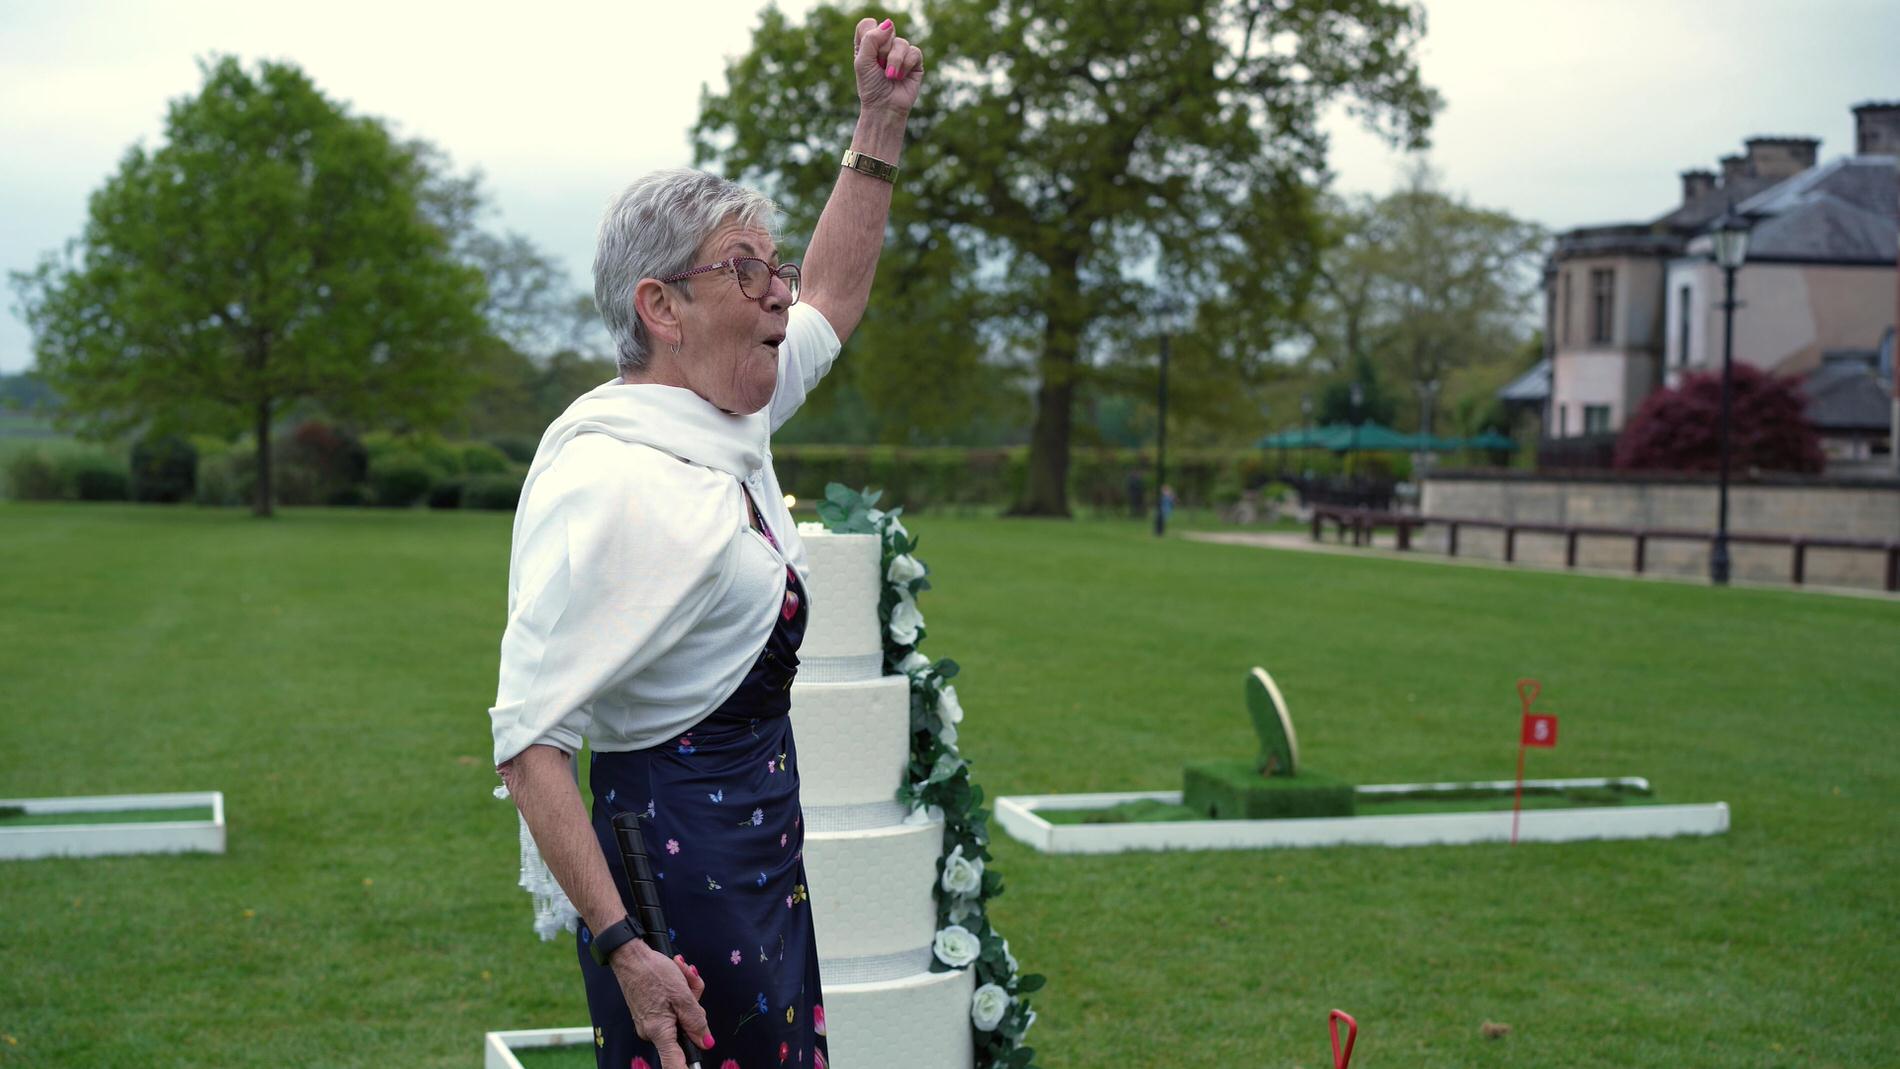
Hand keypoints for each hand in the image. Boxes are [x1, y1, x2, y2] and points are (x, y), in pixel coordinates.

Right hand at [610, 941, 710, 1068]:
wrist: (630, 955)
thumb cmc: (654, 972)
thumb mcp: (682, 994)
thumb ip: (696, 1021)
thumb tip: (707, 1043)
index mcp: (660, 1031)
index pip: (674, 1063)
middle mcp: (652, 1032)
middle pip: (685, 1030)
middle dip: (695, 1006)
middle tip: (691, 982)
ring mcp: (650, 1023)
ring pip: (681, 1015)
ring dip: (687, 994)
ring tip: (681, 972)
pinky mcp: (650, 1013)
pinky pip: (672, 1008)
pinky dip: (678, 992)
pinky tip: (676, 974)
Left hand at [853, 17, 924, 116]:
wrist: (885, 108)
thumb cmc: (871, 87)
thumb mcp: (862, 62)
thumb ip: (870, 39)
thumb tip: (889, 23)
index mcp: (868, 44)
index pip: (868, 24)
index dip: (869, 35)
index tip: (868, 54)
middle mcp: (885, 46)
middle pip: (886, 30)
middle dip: (882, 51)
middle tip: (879, 67)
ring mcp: (900, 53)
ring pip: (901, 42)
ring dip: (894, 61)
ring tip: (890, 76)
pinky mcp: (915, 62)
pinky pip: (914, 52)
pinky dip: (906, 66)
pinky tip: (901, 77)